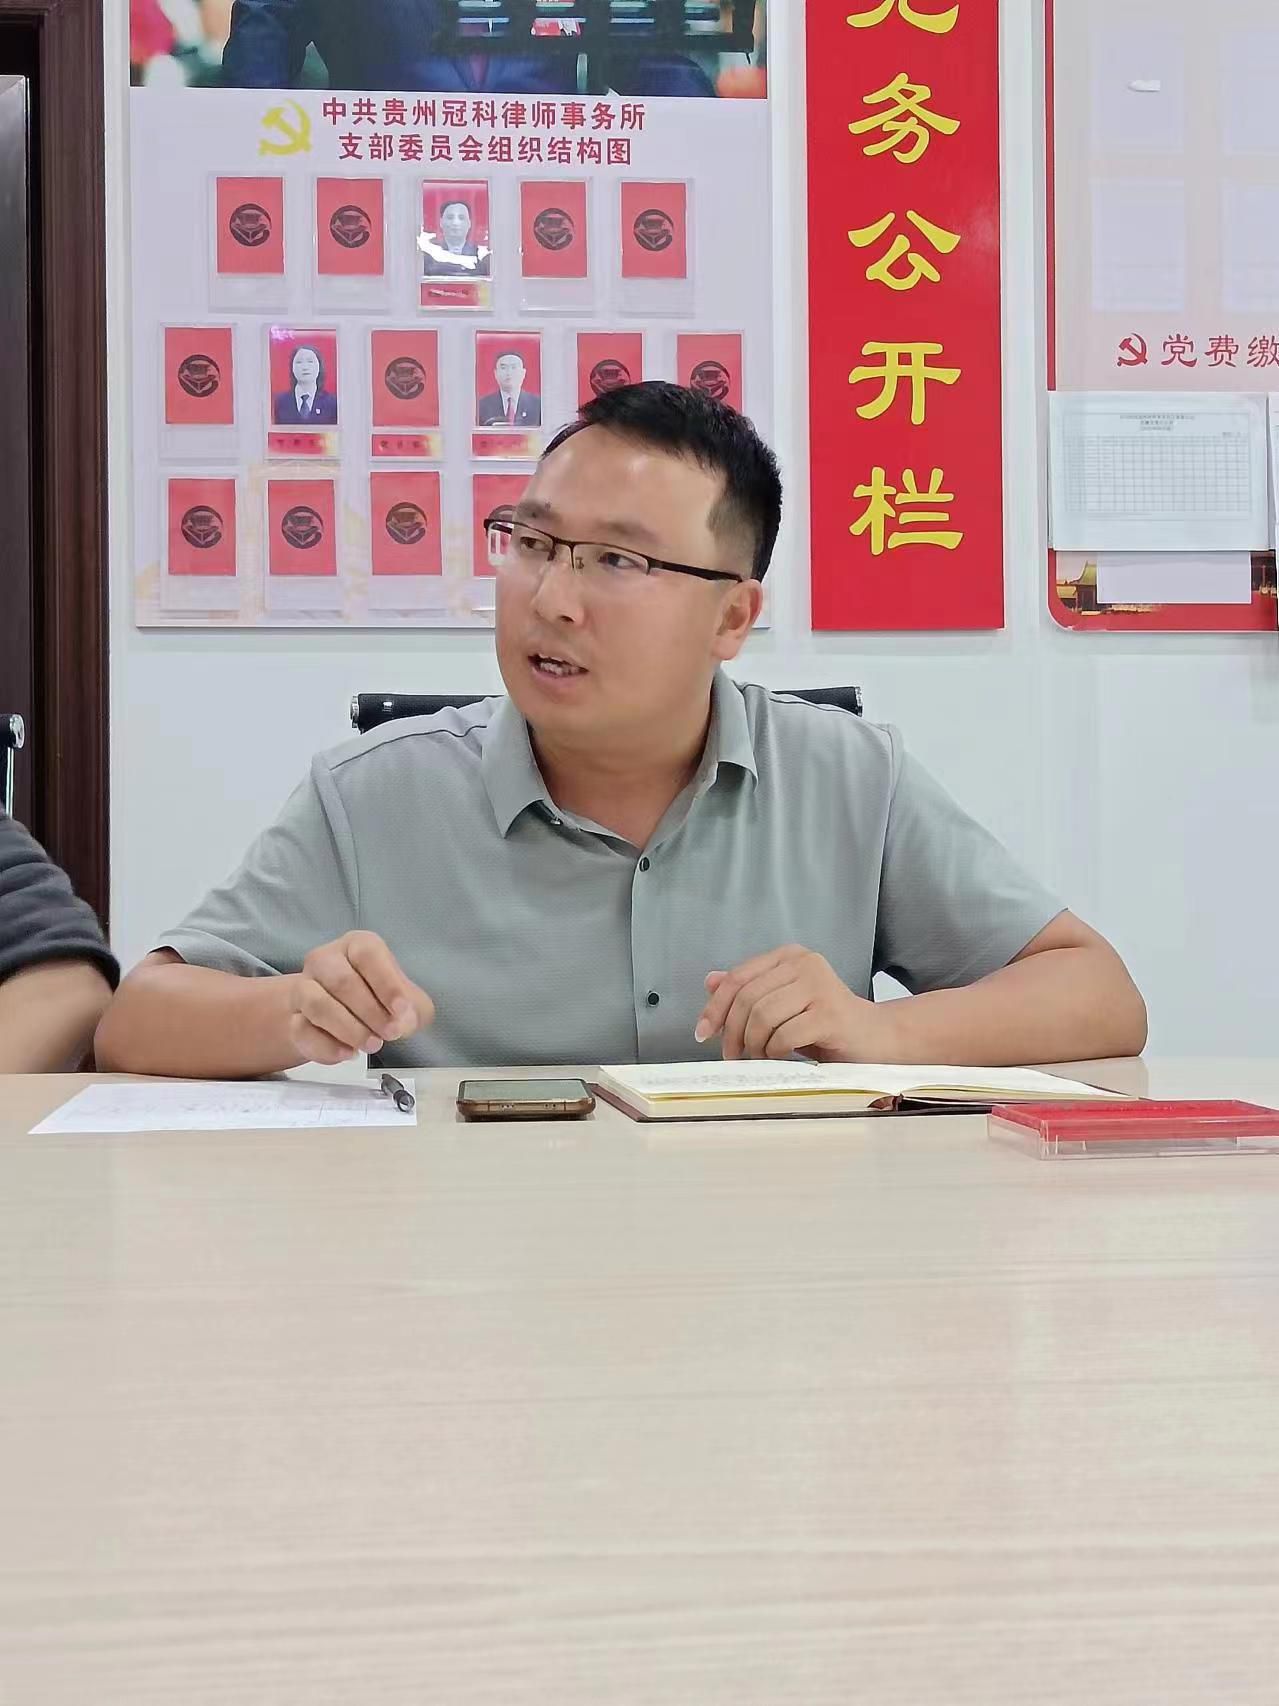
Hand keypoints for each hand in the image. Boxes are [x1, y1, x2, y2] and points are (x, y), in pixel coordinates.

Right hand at [287, 931, 434, 1065]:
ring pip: (317, 1005)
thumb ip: (413, 1010)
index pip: (368, 954)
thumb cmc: (381, 999)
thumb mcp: (408, 1001)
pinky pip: (302, 1031)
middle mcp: (326, 960)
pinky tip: (349, 1054)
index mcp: (357, 945)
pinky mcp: (293, 1018)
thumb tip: (402, 1022)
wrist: (345, 1017)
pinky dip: (327, 1046)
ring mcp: (304, 987)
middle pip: (341, 981)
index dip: (387, 983)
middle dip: (370, 1012)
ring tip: (373, 1045)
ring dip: (348, 1029)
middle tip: (391, 1034)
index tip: (402, 1010)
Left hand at [694, 945, 893, 1062]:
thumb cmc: (824, 1023)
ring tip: (763, 1056)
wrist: (875, 1038)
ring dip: (755, 1045)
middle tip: (734, 1055)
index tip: (702, 1033)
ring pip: (763, 1017)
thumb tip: (710, 981)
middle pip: (747, 999)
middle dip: (733, 1033)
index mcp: (789, 956)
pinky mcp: (830, 1014)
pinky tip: (782, 1057)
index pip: (738, 978)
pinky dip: (776, 1052)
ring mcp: (819, 986)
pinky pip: (785, 1035)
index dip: (715, 1007)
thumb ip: (750, 991)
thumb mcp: (782, 1004)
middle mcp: (804, 963)